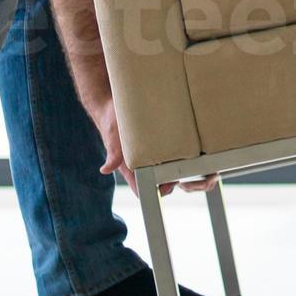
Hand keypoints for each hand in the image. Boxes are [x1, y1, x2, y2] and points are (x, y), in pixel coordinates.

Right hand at [90, 98, 214, 196]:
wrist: (111, 105)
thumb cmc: (111, 121)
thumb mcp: (113, 137)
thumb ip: (113, 154)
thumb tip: (104, 171)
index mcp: (128, 167)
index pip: (141, 188)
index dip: (156, 191)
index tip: (170, 184)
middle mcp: (138, 163)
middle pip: (157, 179)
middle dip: (171, 179)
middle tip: (186, 169)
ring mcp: (146, 153)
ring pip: (163, 167)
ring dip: (175, 167)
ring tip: (190, 160)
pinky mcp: (153, 142)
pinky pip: (166, 152)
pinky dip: (176, 154)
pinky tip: (187, 147)